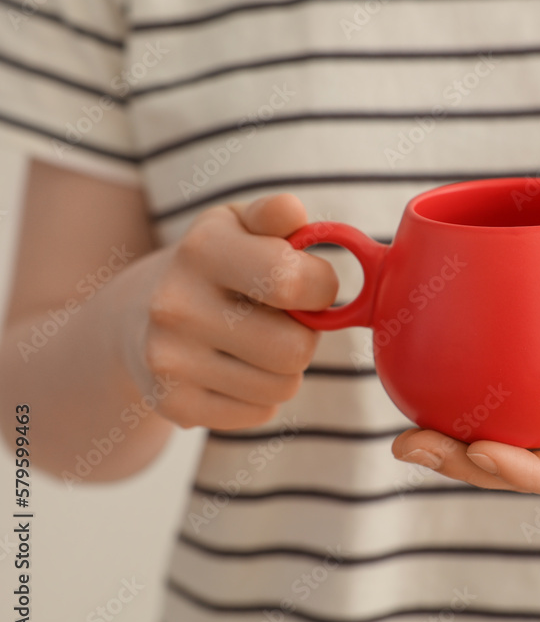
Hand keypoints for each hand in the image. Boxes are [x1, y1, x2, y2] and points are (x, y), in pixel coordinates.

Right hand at [120, 194, 337, 429]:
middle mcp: (176, 305)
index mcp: (201, 249)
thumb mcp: (239, 226)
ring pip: (284, 385)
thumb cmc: (214, 266)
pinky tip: (233, 370)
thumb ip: (275, 215)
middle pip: (296, 347)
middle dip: (304, 335)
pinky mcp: (175, 405)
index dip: (322, 287)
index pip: (293, 283)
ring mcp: (170, 360)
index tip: (310, 284)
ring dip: (284, 368)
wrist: (136, 319)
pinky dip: (261, 395)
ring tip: (254, 344)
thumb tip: (292, 210)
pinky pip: (262, 412)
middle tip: (280, 320)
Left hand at [391, 277, 539, 498]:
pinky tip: (435, 400)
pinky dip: (475, 418)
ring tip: (404, 435)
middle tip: (409, 444)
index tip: (478, 449)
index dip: (525, 472)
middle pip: (530, 474)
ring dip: (458, 451)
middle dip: (468, 467)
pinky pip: (520, 422)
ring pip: (516, 453)